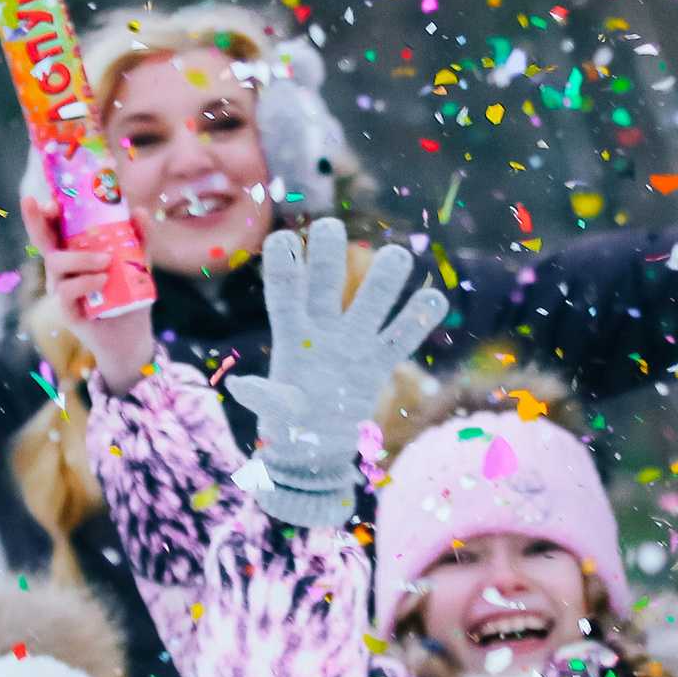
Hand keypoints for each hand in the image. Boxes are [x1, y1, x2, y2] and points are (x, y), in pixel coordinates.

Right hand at [22, 195, 154, 387]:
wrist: (131, 337)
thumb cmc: (129, 297)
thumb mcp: (138, 263)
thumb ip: (138, 238)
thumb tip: (138, 211)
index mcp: (74, 251)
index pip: (56, 226)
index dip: (49, 210)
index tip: (53, 197)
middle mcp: (62, 268)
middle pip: (41, 240)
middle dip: (36, 220)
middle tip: (45, 207)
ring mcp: (61, 289)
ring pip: (55, 263)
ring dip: (80, 257)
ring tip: (106, 261)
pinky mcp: (67, 311)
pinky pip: (67, 291)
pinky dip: (84, 281)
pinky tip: (102, 280)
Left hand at [224, 218, 448, 525]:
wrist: (315, 450)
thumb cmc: (287, 427)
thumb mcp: (273, 414)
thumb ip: (264, 397)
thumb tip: (241, 386)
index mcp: (291, 335)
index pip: (285, 291)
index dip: (282, 265)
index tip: (281, 238)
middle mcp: (322, 329)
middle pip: (326, 283)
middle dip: (328, 255)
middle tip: (330, 227)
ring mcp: (352, 343)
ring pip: (370, 302)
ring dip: (383, 279)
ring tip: (398, 257)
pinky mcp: (377, 364)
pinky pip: (400, 339)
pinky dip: (416, 321)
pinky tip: (436, 300)